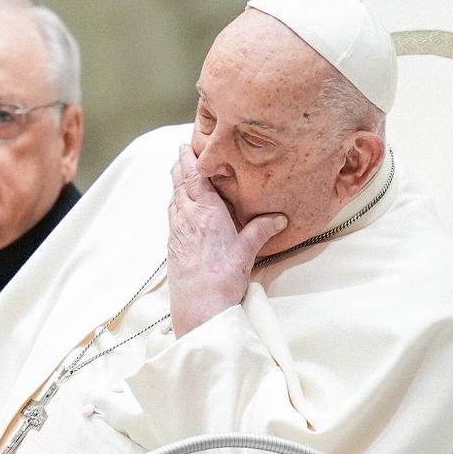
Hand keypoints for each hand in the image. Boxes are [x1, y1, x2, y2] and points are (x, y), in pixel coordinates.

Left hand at [166, 145, 286, 335]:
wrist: (199, 308)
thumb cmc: (221, 279)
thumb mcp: (247, 251)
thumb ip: (261, 230)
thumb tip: (279, 218)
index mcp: (205, 211)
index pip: (193, 176)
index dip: (189, 158)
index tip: (187, 145)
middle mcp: (186, 217)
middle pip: (178, 184)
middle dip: (179, 167)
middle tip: (181, 154)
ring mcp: (177, 232)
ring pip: (174, 200)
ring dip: (177, 186)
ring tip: (181, 177)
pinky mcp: (173, 247)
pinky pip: (173, 217)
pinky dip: (176, 206)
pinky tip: (181, 211)